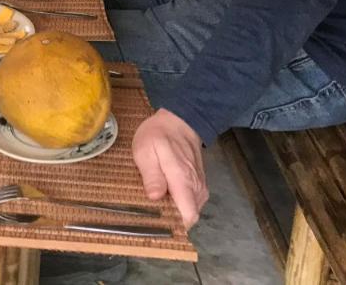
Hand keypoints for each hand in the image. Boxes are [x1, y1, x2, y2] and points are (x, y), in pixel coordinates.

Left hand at [132, 109, 208, 227]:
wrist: (179, 122)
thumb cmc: (159, 135)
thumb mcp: (146, 150)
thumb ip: (152, 175)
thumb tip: (155, 198)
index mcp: (183, 180)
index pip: (189, 215)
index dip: (174, 224)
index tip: (157, 222)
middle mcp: (196, 187)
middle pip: (187, 216)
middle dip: (170, 217)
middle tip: (150, 208)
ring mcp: (200, 187)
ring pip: (189, 210)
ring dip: (173, 209)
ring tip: (155, 198)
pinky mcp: (198, 186)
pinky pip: (190, 202)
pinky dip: (178, 202)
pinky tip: (164, 192)